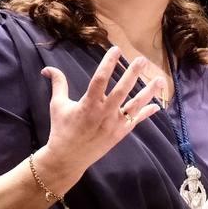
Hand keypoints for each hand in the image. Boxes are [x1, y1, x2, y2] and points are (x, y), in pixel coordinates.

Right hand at [40, 46, 163, 174]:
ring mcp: (114, 124)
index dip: (108, 63)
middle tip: (141, 60)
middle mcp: (103, 113)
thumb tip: (47, 68)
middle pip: (122, 90)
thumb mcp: (57, 105)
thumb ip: (58, 84)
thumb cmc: (61, 129)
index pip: (100, 79)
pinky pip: (135, 121)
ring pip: (135, 105)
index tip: (116, 49)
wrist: (67, 159)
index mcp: (88, 104)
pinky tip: (157, 105)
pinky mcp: (119, 134)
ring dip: (148, 92)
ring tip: (159, 80)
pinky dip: (146, 113)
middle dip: (132, 74)